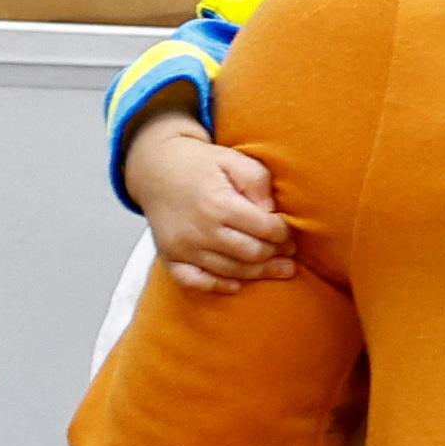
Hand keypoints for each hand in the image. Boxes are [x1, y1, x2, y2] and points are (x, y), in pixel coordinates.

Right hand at [125, 116, 296, 290]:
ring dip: (259, 272)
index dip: (285, 233)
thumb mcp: (234, 160)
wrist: (155, 167)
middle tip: (288, 252)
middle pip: (253, 254)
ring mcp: (183, 246)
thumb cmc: (201, 164)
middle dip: (276, 254)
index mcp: (218, 204)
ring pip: (232, 271)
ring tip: (279, 267)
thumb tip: (271, 211)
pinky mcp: (169, 255)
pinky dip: (216, 286)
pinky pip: (194, 281)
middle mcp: (200, 229)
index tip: (289, 232)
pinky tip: (236, 284)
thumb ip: (258, 181)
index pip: (266, 230)